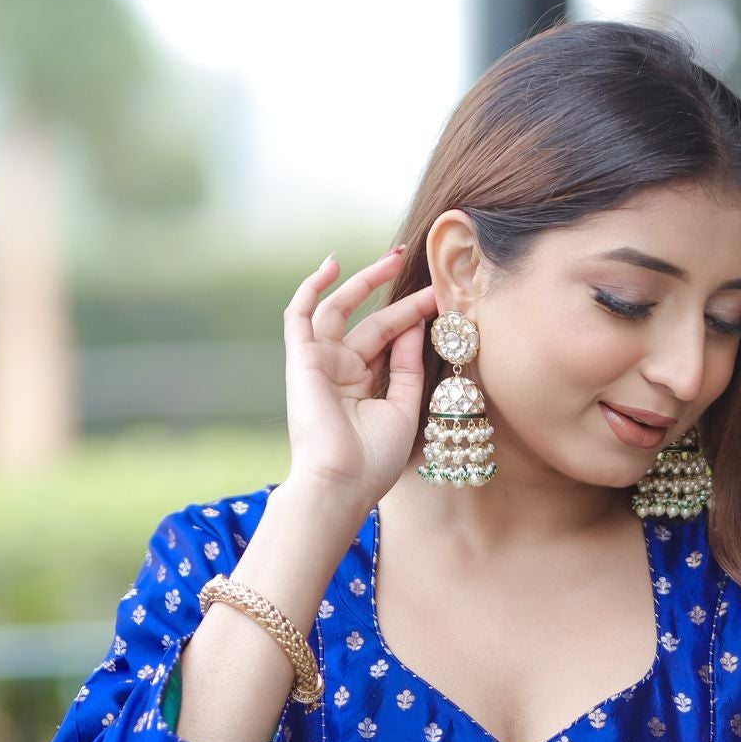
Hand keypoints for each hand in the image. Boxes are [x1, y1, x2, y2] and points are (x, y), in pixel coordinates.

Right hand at [281, 248, 437, 498]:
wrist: (341, 482)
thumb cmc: (373, 460)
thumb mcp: (403, 408)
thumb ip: (407, 367)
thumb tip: (414, 325)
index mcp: (365, 387)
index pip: (390, 342)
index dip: (413, 319)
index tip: (442, 300)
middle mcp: (341, 371)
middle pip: (371, 323)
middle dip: (395, 296)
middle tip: (422, 269)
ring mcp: (320, 363)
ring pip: (340, 311)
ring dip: (362, 283)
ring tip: (393, 259)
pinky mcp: (301, 359)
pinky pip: (299, 315)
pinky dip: (311, 289)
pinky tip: (332, 266)